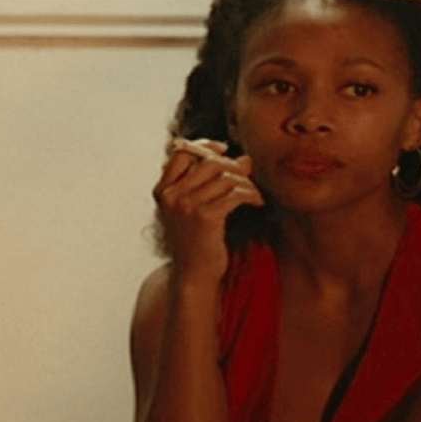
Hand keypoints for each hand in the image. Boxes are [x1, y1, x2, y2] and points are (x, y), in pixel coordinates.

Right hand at [153, 139, 263, 282]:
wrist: (193, 274)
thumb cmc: (195, 241)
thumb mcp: (196, 208)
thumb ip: (213, 181)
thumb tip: (246, 159)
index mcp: (163, 191)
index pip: (181, 152)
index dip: (204, 146)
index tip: (224, 150)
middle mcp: (171, 196)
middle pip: (209, 162)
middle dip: (232, 166)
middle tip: (246, 177)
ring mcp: (186, 206)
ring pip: (225, 177)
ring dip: (246, 182)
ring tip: (254, 192)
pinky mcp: (205, 217)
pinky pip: (235, 194)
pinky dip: (251, 195)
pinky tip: (257, 202)